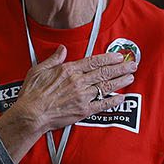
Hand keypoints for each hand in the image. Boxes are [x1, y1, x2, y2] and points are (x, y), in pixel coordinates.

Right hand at [0, 45, 136, 150]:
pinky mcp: (83, 111)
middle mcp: (79, 82)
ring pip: (106, 87)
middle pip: (104, 73)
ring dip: (120, 82)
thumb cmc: (32, 93)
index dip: (109, 58)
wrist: (31, 114)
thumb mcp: (39, 70)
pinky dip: (113, 101)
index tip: (118, 56)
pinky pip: (102, 105)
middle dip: (120, 68)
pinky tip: (121, 97)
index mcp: (69, 70)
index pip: (94, 61)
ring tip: (130, 77)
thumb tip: (62, 49)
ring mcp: (82, 96)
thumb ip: (54, 59)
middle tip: (132, 65)